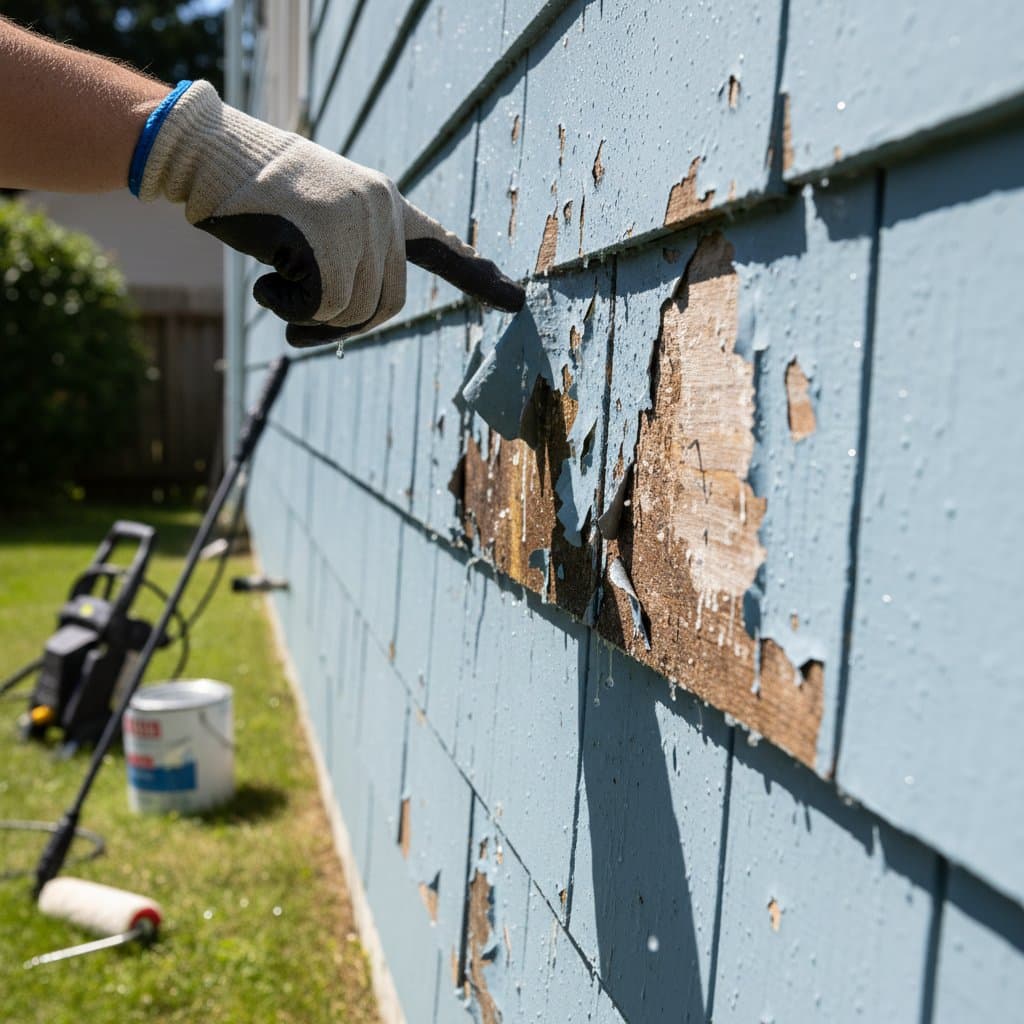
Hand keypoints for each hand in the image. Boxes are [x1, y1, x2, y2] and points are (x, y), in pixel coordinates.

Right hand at [136, 81, 523, 344]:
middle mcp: (382, 209)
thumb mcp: (315, 220)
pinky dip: (291, 310)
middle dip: (344, 324)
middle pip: (387, 303)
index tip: (516, 299)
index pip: (437, 244)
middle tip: (302, 321)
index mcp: (384, 203)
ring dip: (312, 319)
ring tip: (278, 286)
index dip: (475, 275)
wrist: (207, 155)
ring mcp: (358, 221)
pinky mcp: (329, 238)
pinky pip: (323, 308)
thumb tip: (360, 314)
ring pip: (356, 311)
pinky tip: (266, 280)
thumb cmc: (254, 196)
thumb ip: (349, 257)